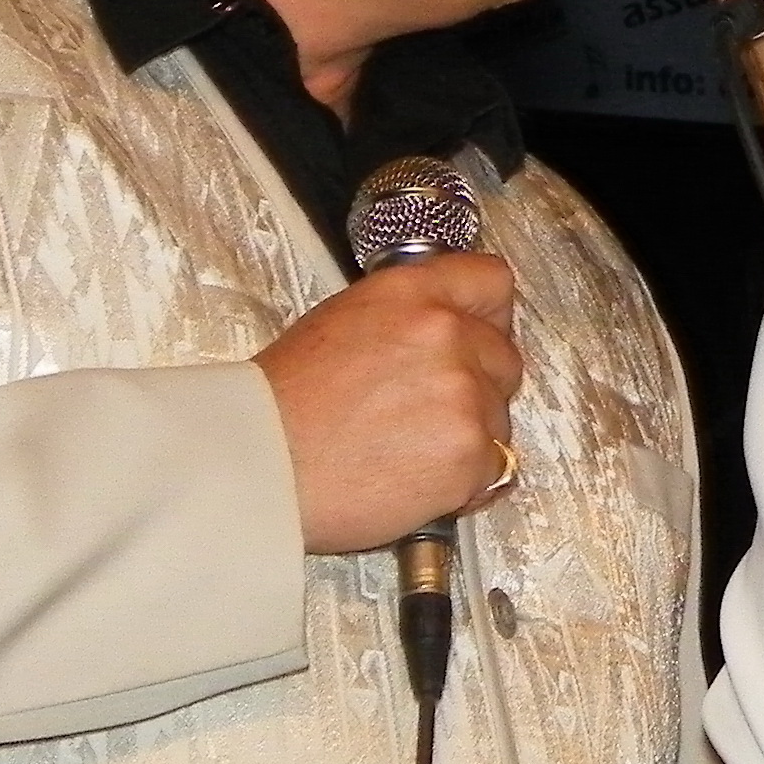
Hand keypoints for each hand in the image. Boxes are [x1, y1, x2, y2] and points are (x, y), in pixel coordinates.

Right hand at [256, 252, 522, 555]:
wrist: (259, 468)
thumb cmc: (284, 405)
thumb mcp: (341, 322)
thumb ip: (406, 318)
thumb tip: (445, 331)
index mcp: (412, 293)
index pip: (492, 282)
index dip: (489, 318)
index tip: (478, 339)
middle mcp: (446, 334)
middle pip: (504, 358)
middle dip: (477, 387)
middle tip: (425, 413)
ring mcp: (462, 395)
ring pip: (498, 418)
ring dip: (466, 437)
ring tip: (404, 452)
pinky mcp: (468, 455)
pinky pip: (494, 468)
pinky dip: (463, 482)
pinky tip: (414, 482)